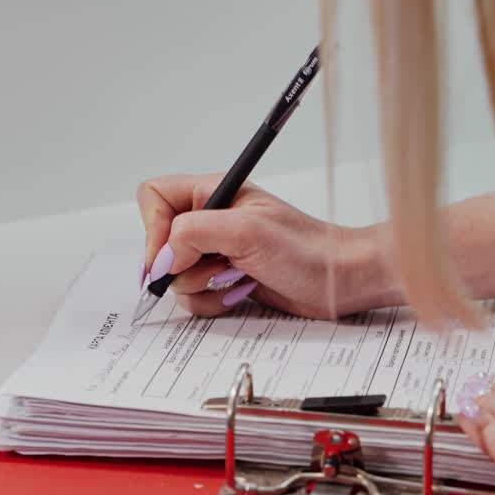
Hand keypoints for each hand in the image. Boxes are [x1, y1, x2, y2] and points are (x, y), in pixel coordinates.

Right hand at [136, 173, 395, 318]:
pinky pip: (194, 296)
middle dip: (181, 264)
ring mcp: (216, 251)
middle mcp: (210, 219)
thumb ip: (194, 233)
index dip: (153, 228)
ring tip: (237, 278)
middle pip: (160, 242)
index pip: (155, 197)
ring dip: (201, 285)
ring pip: (175, 275)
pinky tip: (241, 293)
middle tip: (214, 268)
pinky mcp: (224, 279)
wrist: (341, 281)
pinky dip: (212, 301)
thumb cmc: (308, 249)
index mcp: (213, 192)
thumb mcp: (247, 230)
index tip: (168, 257)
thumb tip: (162, 256)